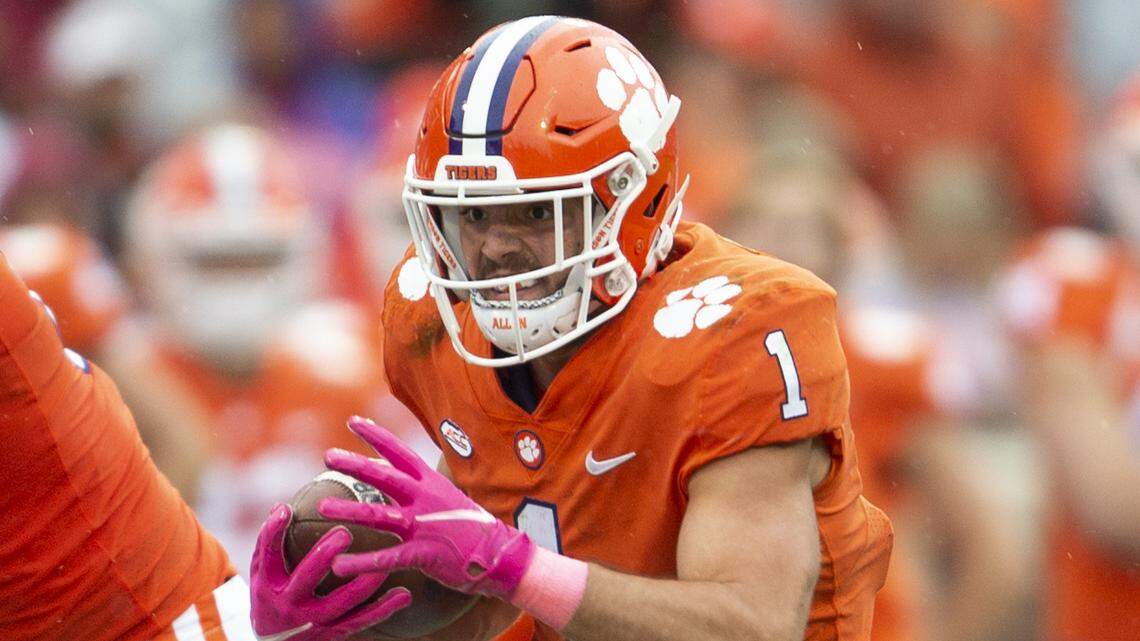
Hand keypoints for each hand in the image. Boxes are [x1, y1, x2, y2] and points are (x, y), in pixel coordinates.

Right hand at [249, 502, 411, 640]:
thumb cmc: (271, 593)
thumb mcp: (261, 571)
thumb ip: (269, 542)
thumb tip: (281, 505)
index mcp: (268, 583)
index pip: (268, 554)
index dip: (273, 531)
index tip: (287, 509)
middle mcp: (288, 603)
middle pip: (305, 578)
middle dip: (323, 556)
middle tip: (345, 533)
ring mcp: (310, 622)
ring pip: (339, 604)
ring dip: (363, 584)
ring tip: (383, 564)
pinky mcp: (331, 634)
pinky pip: (359, 621)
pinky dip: (382, 609)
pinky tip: (404, 594)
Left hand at [319, 416, 535, 598]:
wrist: (499, 555)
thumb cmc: (469, 527)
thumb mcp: (445, 498)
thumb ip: (418, 488)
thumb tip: (392, 474)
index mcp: (430, 482)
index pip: (399, 452)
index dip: (376, 436)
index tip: (353, 421)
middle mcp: (425, 498)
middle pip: (385, 476)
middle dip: (356, 464)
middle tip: (329, 455)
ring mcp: (423, 525)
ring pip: (379, 514)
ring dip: (349, 511)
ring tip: (322, 507)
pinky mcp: (424, 553)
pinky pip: (387, 558)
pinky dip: (362, 562)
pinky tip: (340, 565)